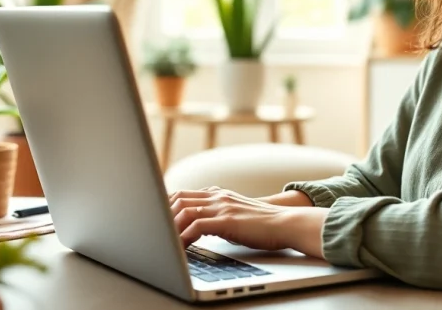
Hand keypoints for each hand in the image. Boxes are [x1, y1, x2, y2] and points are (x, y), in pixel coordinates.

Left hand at [169, 187, 327, 257]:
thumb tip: (200, 228)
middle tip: (154, 231)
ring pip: (184, 211)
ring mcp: (222, 207)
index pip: (183, 194)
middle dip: (162, 215)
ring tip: (162, 242)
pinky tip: (180, 248)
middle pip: (178, 199)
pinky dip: (184, 237)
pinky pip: (197, 226)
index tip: (155, 217)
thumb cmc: (263, 224)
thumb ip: (219, 215)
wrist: (287, 223)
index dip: (166, 205)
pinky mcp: (227, 220)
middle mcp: (218, 197)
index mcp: (219, 194)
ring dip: (170, 228)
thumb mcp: (237, 215)